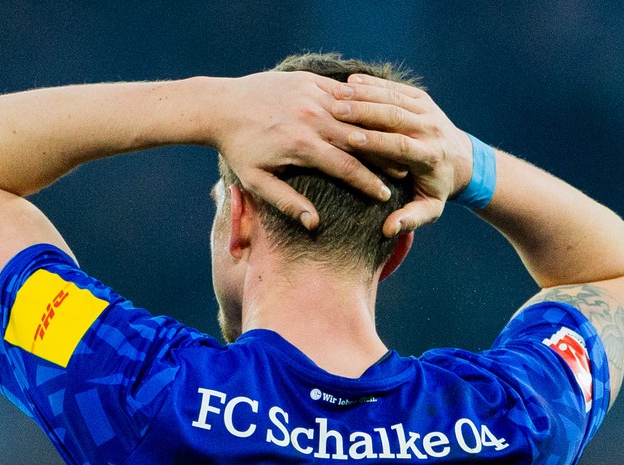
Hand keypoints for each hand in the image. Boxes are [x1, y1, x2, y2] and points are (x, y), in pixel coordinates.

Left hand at [211, 71, 394, 228]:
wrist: (221, 106)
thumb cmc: (238, 150)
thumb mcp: (257, 181)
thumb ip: (287, 202)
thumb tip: (314, 223)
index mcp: (301, 145)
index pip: (346, 167)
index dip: (369, 183)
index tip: (386, 196)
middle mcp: (311, 118)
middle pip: (359, 140)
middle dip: (383, 157)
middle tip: (402, 172)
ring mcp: (311, 95)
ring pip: (354, 114)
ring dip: (376, 130)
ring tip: (394, 144)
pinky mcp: (309, 80)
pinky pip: (342, 94)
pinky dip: (359, 106)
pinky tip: (373, 118)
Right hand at [328, 74, 475, 235]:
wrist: (462, 160)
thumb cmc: (437, 189)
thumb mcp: (429, 209)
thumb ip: (410, 220)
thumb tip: (388, 230)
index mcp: (430, 155)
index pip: (401, 145)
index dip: (376, 141)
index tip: (350, 139)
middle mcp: (430, 128)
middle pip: (395, 116)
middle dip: (365, 112)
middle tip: (335, 110)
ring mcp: (427, 110)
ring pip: (393, 97)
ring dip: (364, 95)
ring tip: (336, 95)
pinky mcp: (421, 98)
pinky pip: (395, 87)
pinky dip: (372, 84)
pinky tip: (348, 83)